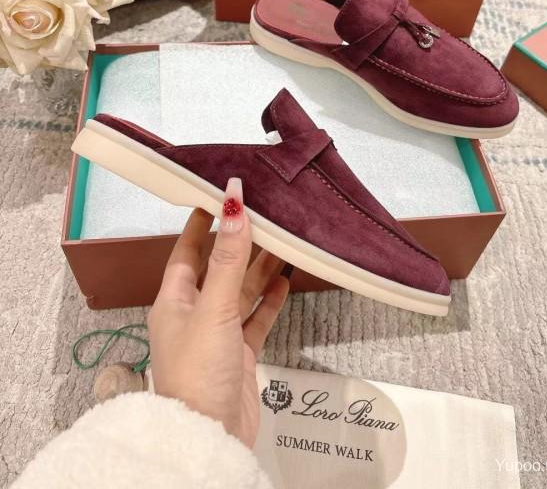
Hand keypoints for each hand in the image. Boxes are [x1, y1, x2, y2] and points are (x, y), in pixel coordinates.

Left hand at [148, 177, 289, 447]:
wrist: (210, 438)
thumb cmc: (197, 373)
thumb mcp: (213, 309)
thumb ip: (228, 259)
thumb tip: (234, 206)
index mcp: (174, 300)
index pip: (188, 250)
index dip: (203, 222)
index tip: (220, 195)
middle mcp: (194, 314)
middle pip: (219, 268)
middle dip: (240, 242)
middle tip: (263, 213)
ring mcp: (217, 335)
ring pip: (241, 291)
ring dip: (259, 268)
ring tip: (282, 240)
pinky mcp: (239, 354)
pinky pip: (256, 319)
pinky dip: (270, 300)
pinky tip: (285, 281)